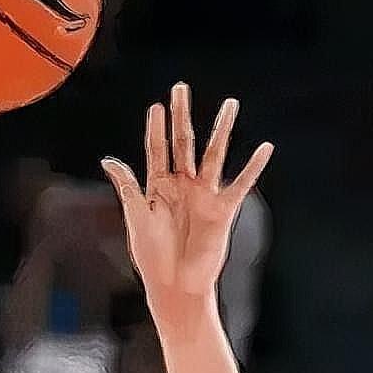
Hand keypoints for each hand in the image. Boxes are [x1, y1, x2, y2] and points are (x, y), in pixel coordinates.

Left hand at [100, 83, 272, 313]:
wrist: (174, 285)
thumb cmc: (152, 255)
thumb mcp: (137, 216)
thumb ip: (127, 186)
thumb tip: (108, 159)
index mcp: (158, 187)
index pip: (157, 150)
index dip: (156, 128)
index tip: (156, 105)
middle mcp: (182, 185)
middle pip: (183, 143)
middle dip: (182, 116)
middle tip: (181, 88)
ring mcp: (203, 195)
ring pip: (213, 154)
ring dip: (221, 130)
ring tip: (229, 104)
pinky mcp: (222, 209)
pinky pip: (240, 184)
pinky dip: (253, 167)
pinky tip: (264, 148)